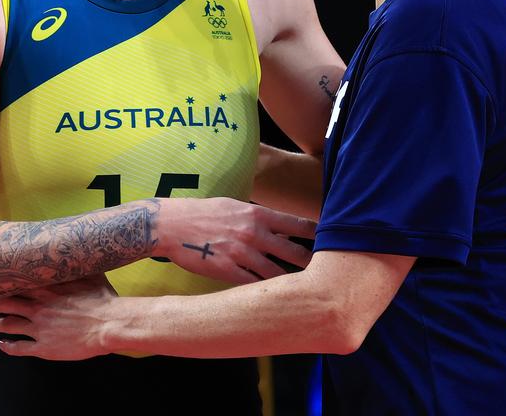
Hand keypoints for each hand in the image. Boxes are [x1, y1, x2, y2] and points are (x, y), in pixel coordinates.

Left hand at [0, 274, 117, 360]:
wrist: (109, 324)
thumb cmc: (102, 298)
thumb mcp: (90, 274)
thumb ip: (77, 265)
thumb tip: (74, 249)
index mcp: (47, 289)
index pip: (16, 284)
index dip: (2, 284)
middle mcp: (38, 308)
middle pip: (6, 304)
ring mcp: (39, 329)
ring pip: (9, 325)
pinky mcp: (44, 347)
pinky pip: (20, 348)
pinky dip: (8, 347)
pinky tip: (3, 345)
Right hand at [155, 197, 315, 283]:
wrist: (171, 224)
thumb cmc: (202, 213)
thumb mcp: (234, 206)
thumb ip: (257, 216)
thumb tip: (278, 223)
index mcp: (257, 214)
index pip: (298, 224)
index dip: (318, 234)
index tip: (335, 241)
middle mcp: (254, 233)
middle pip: (294, 252)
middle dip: (313, 264)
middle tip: (330, 273)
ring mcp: (241, 253)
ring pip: (277, 273)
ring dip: (293, 283)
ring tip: (309, 292)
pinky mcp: (227, 270)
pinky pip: (253, 285)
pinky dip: (266, 292)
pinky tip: (278, 299)